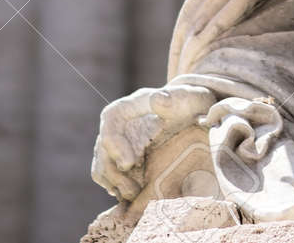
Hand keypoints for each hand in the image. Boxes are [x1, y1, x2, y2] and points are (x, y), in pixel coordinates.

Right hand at [91, 84, 214, 201]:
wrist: (191, 116)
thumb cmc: (189, 105)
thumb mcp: (188, 99)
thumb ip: (175, 99)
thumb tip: (157, 99)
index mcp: (128, 106)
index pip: (110, 121)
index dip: (114, 144)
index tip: (128, 164)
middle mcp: (117, 125)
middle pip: (102, 150)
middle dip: (114, 173)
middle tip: (134, 191)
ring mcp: (117, 144)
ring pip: (102, 167)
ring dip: (115, 184)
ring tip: (136, 195)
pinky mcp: (120, 160)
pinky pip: (109, 177)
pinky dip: (118, 188)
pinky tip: (135, 194)